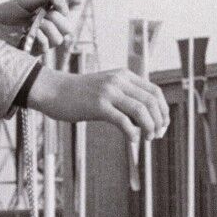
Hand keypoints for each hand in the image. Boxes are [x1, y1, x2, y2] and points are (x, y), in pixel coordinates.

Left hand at [0, 0, 74, 50]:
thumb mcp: (25, 2)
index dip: (63, 6)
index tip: (56, 0)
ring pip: (58, 39)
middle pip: (67, 28)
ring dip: (48, 28)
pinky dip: (40, 37)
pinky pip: (46, 47)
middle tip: (47, 13)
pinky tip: (30, 32)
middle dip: (59, 19)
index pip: (64, 13)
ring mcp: (41, 42)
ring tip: (33, 22)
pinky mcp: (33, 53)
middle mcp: (47, 30)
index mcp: (47, 16)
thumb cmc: (6, 13)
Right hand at [26, 65, 169, 139]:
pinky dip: (132, 133)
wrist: (53, 90)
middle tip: (156, 135)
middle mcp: (119, 81)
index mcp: (124, 75)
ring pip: (141, 110)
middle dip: (159, 121)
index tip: (162, 125)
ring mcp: (108, 92)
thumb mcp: (106, 89)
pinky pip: (123, 120)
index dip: (163, 110)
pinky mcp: (98, 105)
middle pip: (152, 101)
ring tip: (147, 138)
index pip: (155, 91)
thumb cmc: (79, 95)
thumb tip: (145, 120)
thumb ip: (124, 98)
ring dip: (149, 127)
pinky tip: (132, 140)